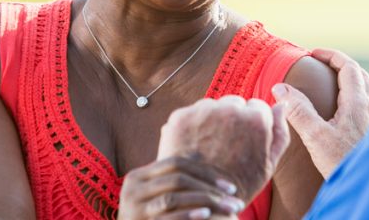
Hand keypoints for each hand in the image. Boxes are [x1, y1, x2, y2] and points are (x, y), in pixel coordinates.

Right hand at [118, 156, 244, 219]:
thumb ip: (173, 178)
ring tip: (228, 210)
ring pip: (173, 197)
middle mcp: (132, 190)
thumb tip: (198, 154)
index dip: (205, 172)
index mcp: (138, 176)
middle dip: (210, 188)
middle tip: (235, 200)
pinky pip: (167, 217)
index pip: (176, 163)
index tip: (230, 186)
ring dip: (205, 201)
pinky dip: (188, 214)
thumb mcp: (157, 195)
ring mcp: (133, 209)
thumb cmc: (149, 219)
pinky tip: (206, 214)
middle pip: (178, 178)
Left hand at [157, 96, 290, 202]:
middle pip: (234, 103)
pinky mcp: (181, 116)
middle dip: (232, 118)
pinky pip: (191, 113)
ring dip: (212, 119)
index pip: (257, 106)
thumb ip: (279, 132)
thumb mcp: (269, 164)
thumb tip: (281, 105)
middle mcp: (230, 108)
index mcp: (255, 118)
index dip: (252, 125)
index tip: (245, 140)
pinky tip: (195, 145)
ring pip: (212, 106)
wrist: (201, 201)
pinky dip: (192, 125)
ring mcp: (203, 111)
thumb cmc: (240, 185)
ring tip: (210, 146)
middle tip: (227, 144)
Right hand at [271, 48, 368, 178]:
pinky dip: (354, 97)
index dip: (331, 56)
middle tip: (321, 64)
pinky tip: (343, 112)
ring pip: (365, 90)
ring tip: (330, 84)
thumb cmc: (344, 163)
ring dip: (350, 80)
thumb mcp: (316, 137)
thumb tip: (280, 88)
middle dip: (341, 65)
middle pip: (360, 75)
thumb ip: (299, 111)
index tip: (314, 53)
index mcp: (358, 103)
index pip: (348, 67)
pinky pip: (367, 105)